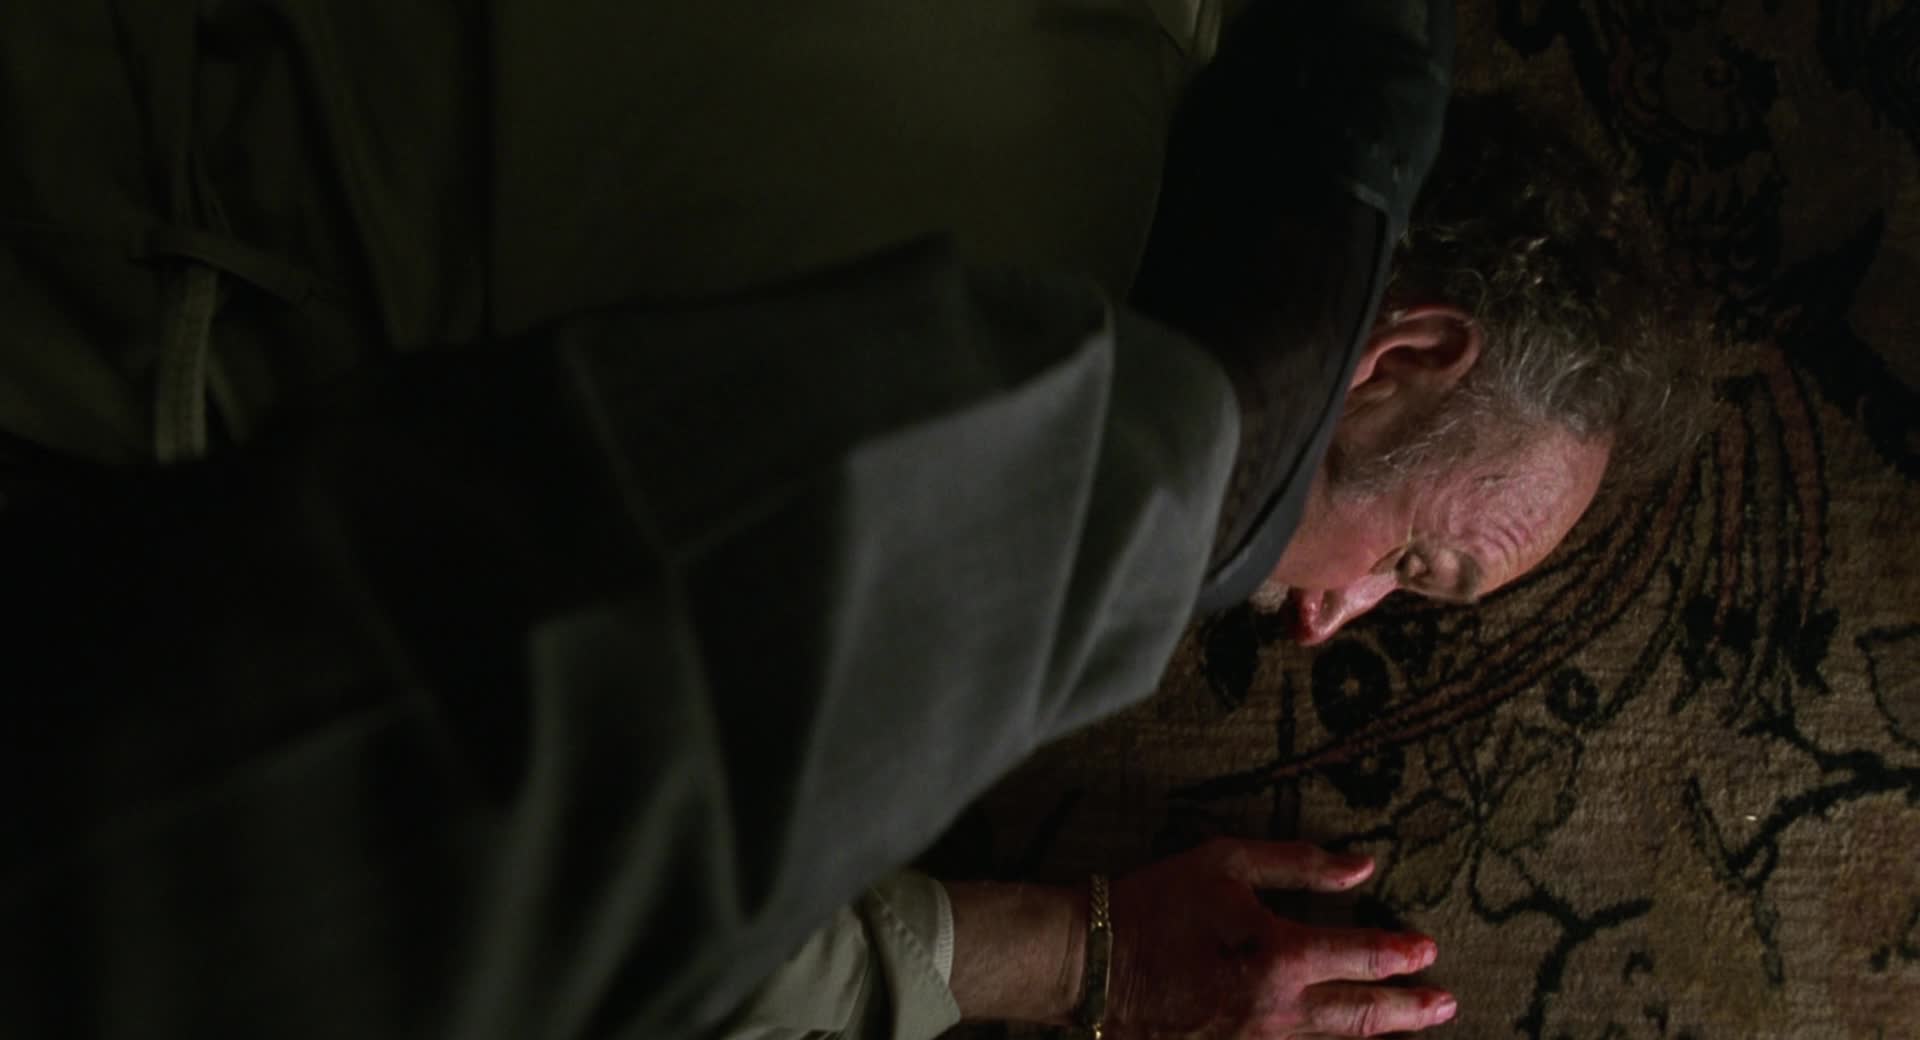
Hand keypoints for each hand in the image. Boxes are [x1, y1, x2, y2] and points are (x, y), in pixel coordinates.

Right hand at [1107, 838, 1454, 1038]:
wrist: (1090, 964)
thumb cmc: (1156, 903)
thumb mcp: (1226, 863)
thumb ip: (1299, 864)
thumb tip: (1363, 866)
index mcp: (1279, 955)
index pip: (1361, 956)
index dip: (1401, 955)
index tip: (1427, 949)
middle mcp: (1276, 1009)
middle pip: (1362, 1016)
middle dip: (1410, 1010)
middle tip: (1446, 1003)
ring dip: (1376, 1034)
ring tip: (1408, 1026)